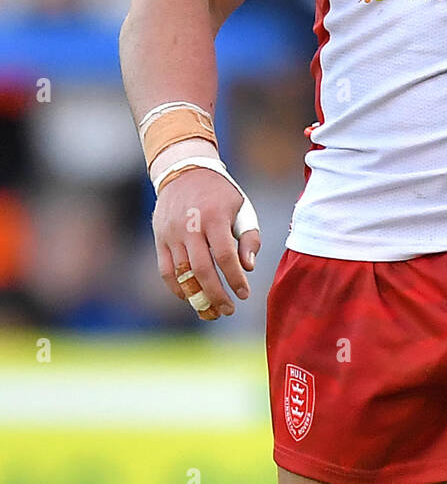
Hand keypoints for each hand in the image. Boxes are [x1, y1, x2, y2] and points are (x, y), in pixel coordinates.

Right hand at [153, 169, 261, 318]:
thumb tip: (248, 267)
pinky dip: (177, 288)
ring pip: (182, 273)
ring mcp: (172, 234)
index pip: (225, 256)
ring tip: (211, 311)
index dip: (235, 278)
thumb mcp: (242, 208)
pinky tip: (190, 298)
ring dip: (197, 297)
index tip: (244, 294)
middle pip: (202, 270)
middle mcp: (190, 227)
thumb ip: (249, 237)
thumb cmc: (220, 195)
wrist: (185, 172)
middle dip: (216, 295)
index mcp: (214, 218)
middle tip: (228, 309)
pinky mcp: (159, 239)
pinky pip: (165, 270)